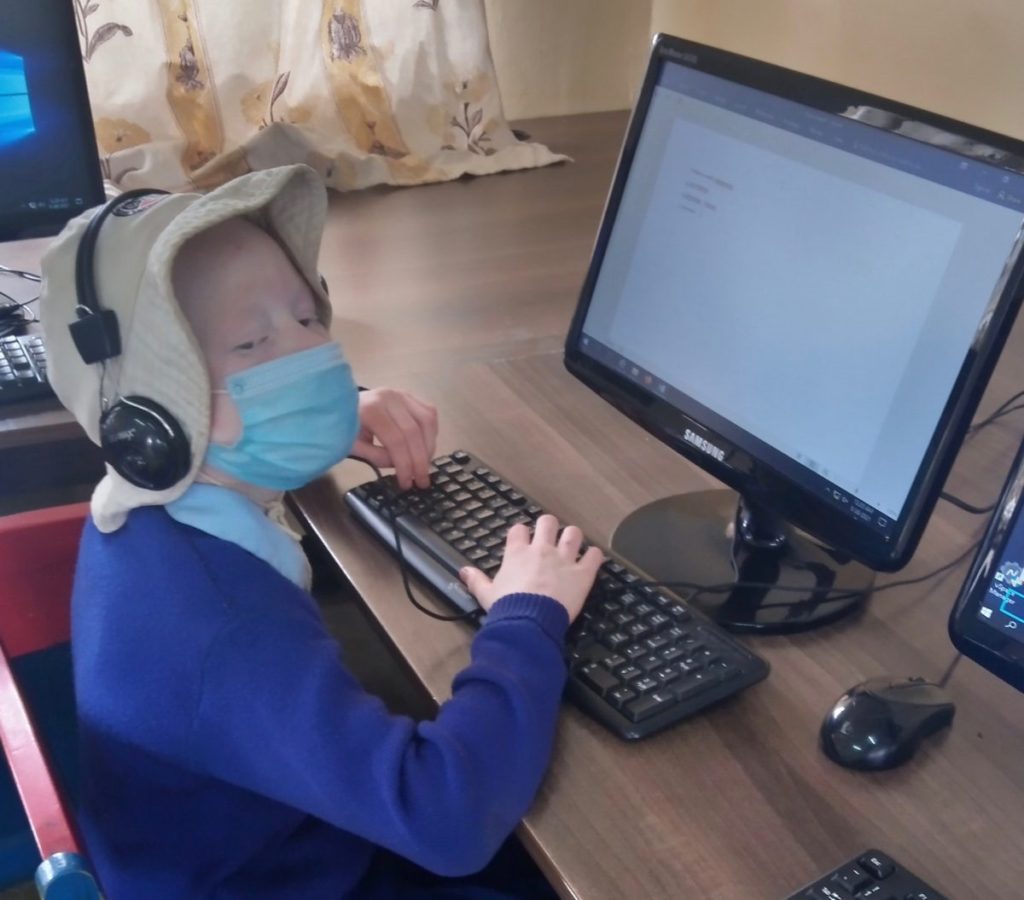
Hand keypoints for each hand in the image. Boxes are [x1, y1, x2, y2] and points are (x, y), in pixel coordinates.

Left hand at [350, 389, 437, 489]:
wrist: (339, 404)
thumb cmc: (344, 426)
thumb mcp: (352, 446)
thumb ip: (376, 457)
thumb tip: (401, 465)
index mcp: (371, 409)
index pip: (396, 440)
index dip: (405, 464)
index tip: (406, 483)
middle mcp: (389, 397)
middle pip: (414, 432)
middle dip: (420, 461)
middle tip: (421, 481)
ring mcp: (401, 394)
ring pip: (427, 421)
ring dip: (429, 447)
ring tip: (424, 465)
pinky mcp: (409, 396)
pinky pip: (429, 413)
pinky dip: (431, 432)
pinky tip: (425, 447)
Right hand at [459, 515, 603, 621]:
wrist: (529, 621)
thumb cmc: (506, 607)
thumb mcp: (486, 594)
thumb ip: (476, 580)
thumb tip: (462, 571)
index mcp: (517, 553)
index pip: (519, 530)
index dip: (521, 534)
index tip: (523, 541)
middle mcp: (541, 550)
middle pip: (547, 522)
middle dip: (549, 527)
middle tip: (549, 538)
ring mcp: (564, 559)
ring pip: (573, 533)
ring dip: (573, 537)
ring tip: (572, 545)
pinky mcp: (582, 573)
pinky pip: (594, 556)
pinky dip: (594, 556)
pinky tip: (592, 559)